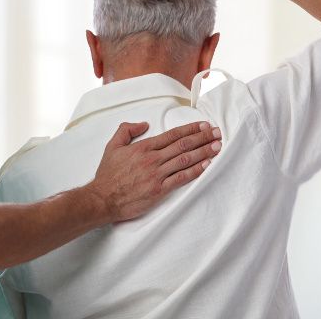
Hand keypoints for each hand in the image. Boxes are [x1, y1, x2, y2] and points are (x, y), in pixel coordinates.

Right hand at [87, 121, 221, 221]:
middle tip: (218, 133)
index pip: (173, 134)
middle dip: (203, 137)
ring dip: (204, 152)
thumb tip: (144, 123)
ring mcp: (157, 174)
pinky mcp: (159, 190)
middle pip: (184, 145)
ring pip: (186, 159)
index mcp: (143, 147)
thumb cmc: (108, 174)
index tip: (204, 125)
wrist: (102, 198)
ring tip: (217, 146)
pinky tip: (207, 165)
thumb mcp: (112, 146)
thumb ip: (126, 130)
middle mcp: (153, 159)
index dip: (191, 129)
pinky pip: (182, 178)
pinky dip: (196, 170)